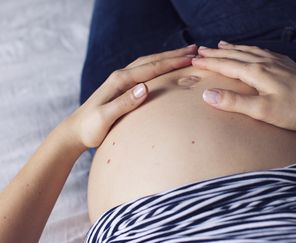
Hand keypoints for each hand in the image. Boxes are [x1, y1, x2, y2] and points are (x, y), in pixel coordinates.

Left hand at [67, 45, 196, 147]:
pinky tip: (166, 67)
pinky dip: (159, 65)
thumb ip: (124, 103)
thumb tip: (145, 87)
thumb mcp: (105, 118)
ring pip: (149, 63)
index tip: (192, 59)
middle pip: (152, 60)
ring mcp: (122, 80)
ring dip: (168, 57)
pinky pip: (145, 71)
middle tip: (196, 50)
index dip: (173, 62)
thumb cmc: (90, 128)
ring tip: (186, 54)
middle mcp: (121, 76)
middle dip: (174, 54)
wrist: (75, 131)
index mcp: (120, 81)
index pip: (152, 68)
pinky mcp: (122, 86)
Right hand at [192, 41, 295, 130]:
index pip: (226, 66)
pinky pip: (263, 52)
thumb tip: (208, 94)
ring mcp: (278, 62)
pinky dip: (251, 49)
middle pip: (235, 55)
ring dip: (233, 48)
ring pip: (249, 51)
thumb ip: (234, 102)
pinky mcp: (288, 65)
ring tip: (221, 45)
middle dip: (216, 53)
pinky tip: (254, 50)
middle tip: (200, 51)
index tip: (194, 61)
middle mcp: (265, 63)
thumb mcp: (262, 111)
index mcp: (256, 72)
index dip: (208, 63)